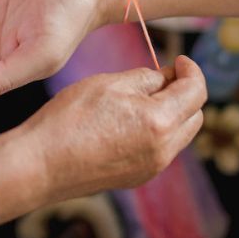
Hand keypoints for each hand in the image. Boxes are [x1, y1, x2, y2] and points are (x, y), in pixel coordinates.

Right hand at [0, 56, 206, 222]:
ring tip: (142, 97)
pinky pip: (161, 149)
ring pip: (179, 134)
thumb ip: (146, 78)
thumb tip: (165, 77)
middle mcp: (163, 149)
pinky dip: (157, 131)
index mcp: (160, 121)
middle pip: (194, 115)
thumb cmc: (70, 119)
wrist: (42, 163)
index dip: (191, 70)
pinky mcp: (137, 177)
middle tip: (163, 76)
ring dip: (172, 113)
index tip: (180, 60)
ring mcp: (152, 168)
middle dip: (185, 92)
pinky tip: (130, 120)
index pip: (196, 92)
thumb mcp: (110, 84)